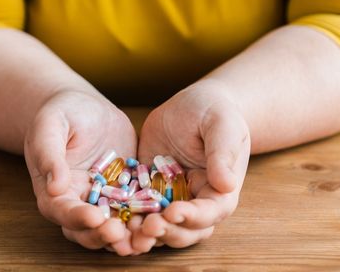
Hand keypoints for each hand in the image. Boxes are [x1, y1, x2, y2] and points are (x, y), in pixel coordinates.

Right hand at [23, 89, 138, 254]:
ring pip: (116, 226)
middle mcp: (79, 202)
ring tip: (146, 239)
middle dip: (105, 236)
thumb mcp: (50, 126)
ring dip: (130, 236)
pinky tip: (164, 218)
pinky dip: (149, 217)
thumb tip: (55, 187)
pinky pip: (139, 208)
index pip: (63, 212)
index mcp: (54, 191)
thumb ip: (49, 154)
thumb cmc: (62, 113)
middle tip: (123, 236)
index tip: (95, 218)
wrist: (87, 107)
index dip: (78, 218)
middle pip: (88, 230)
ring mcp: (106, 200)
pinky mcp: (128, 191)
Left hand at [133, 80, 250, 250]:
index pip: (211, 213)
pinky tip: (112, 217)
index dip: (193, 217)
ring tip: (128, 231)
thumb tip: (227, 184)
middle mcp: (196, 201)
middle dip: (167, 232)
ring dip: (146, 234)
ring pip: (161, 228)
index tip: (173, 211)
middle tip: (147, 227)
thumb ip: (222, 154)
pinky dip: (127, 218)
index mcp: (220, 190)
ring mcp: (171, 198)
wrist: (194, 104)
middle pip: (186, 231)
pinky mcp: (148, 190)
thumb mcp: (222, 126)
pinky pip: (137, 210)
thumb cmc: (215, 112)